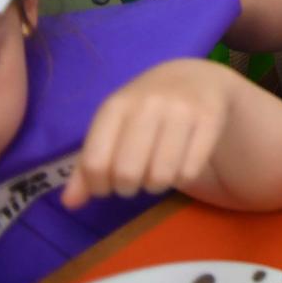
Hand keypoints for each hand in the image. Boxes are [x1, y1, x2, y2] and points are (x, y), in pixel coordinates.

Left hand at [62, 59, 241, 208]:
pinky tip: (179, 167)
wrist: (195, 78)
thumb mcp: (112, 129)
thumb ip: (88, 166)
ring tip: (156, 176)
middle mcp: (149, 103)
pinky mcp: (210, 118)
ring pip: (161, 175)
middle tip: (133, 181)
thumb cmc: (144, 110)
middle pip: (127, 172)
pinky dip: (181, 179)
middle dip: (127, 188)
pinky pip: (189, 171)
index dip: (97, 186)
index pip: (95, 162)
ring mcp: (183, 109)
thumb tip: (70, 204)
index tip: (106, 185)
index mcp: (117, 105)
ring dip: (155, 186)